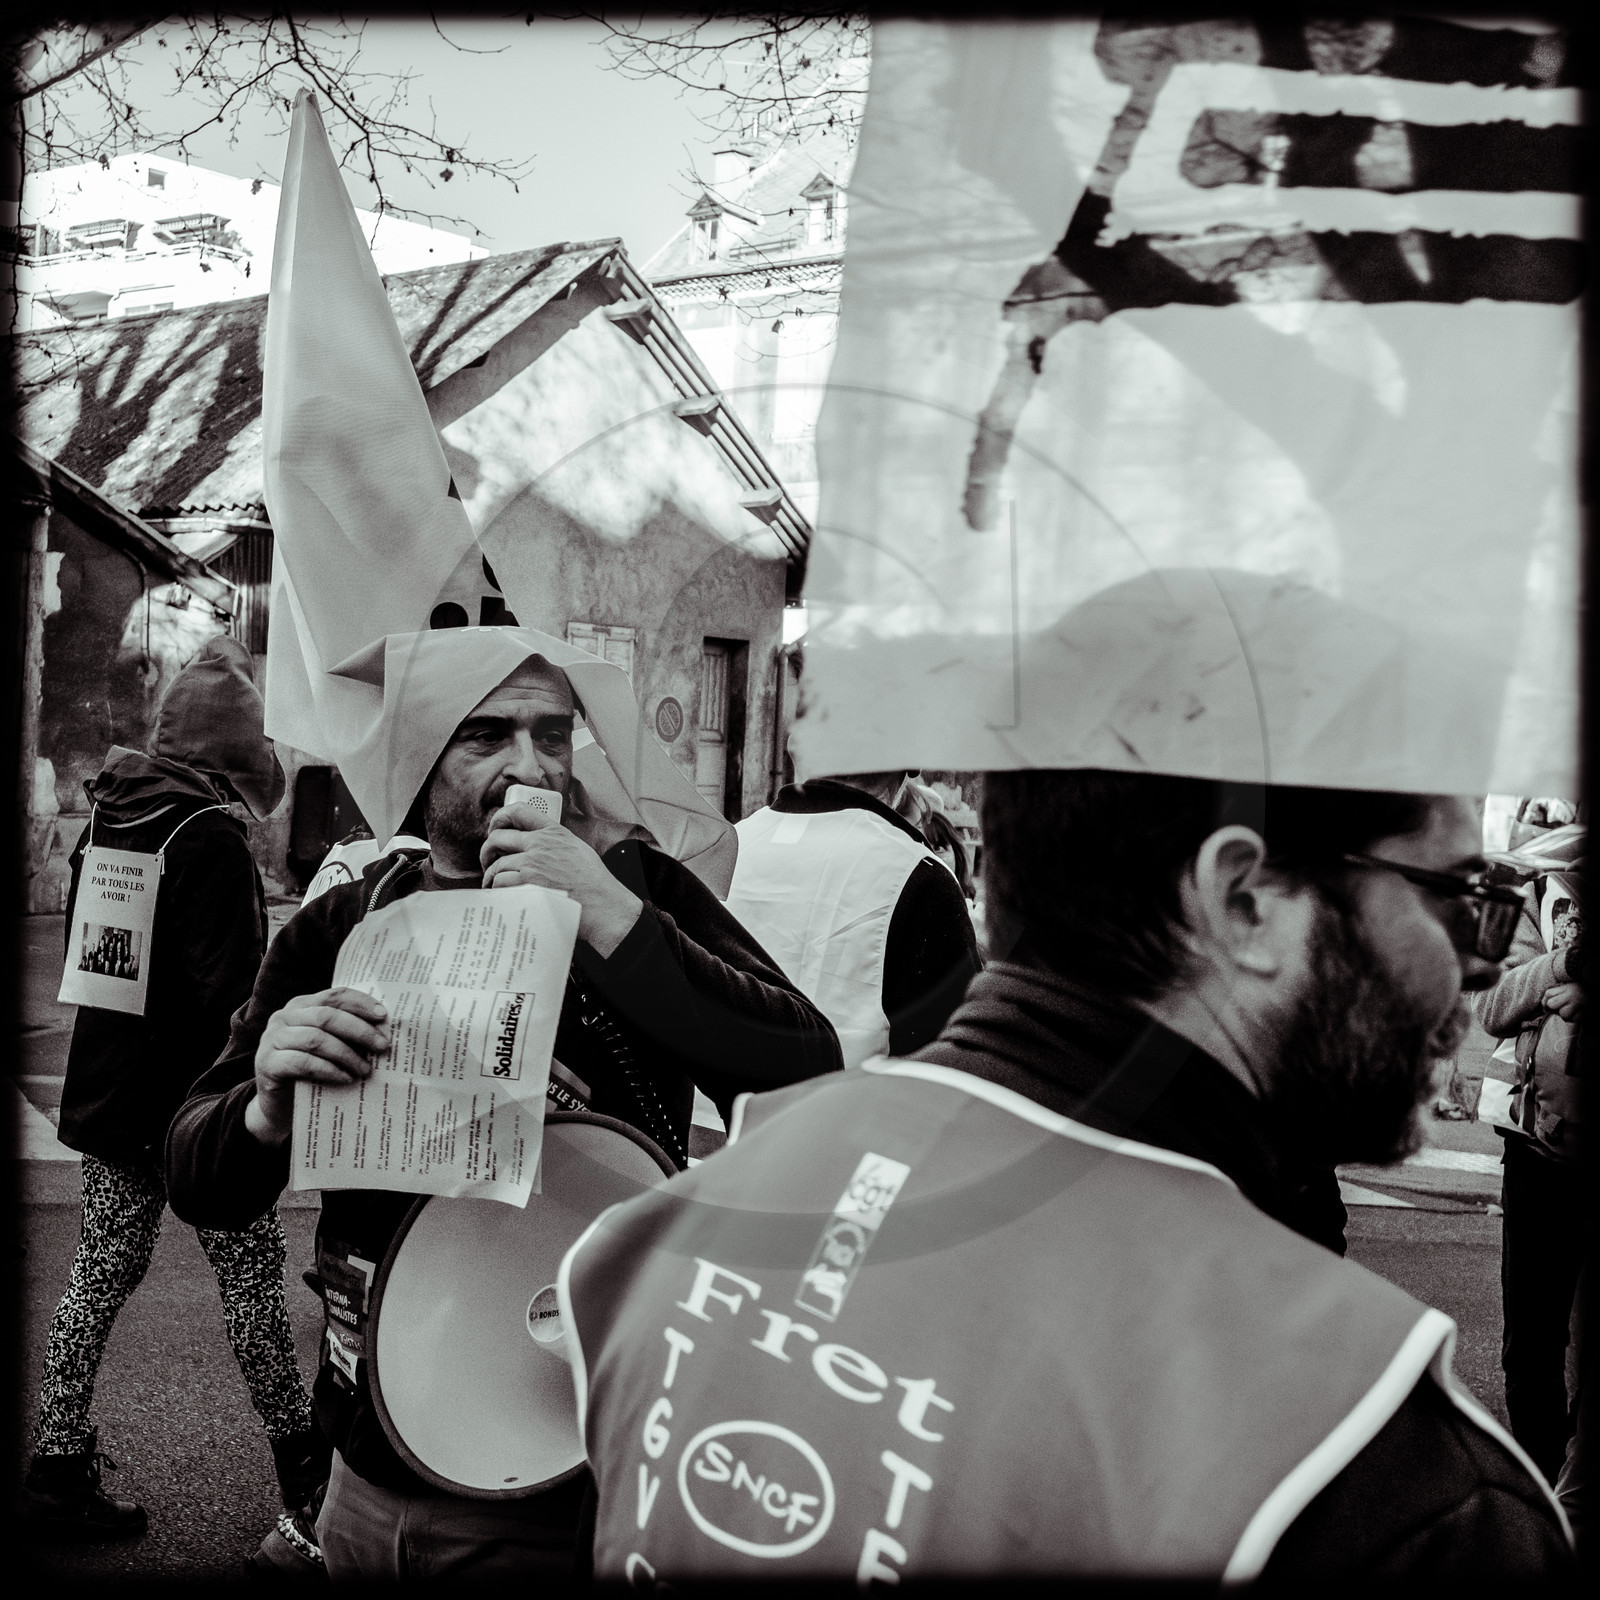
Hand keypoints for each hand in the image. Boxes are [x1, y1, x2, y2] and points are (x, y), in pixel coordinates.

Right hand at [244, 987, 390, 1146]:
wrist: (279, 1105)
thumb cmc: (311, 1071)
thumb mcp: (329, 1046)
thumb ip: (346, 1033)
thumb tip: (384, 1030)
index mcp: (301, 1005)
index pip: (334, 996)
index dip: (360, 1003)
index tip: (383, 1016)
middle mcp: (283, 1017)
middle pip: (327, 1016)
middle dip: (359, 1030)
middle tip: (382, 1046)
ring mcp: (272, 1039)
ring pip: (316, 1039)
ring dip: (347, 1055)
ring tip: (366, 1069)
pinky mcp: (266, 1064)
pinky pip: (302, 1063)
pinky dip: (329, 1070)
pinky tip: (346, 1078)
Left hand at [480, 812, 642, 957]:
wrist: (602, 904)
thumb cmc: (594, 882)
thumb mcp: (577, 849)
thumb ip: (554, 842)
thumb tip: (534, 845)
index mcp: (553, 832)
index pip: (519, 811)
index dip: (500, 817)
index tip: (495, 827)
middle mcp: (539, 844)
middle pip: (498, 838)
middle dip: (487, 850)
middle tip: (488, 860)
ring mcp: (531, 864)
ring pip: (497, 865)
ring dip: (492, 877)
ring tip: (494, 885)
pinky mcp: (526, 885)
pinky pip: (500, 884)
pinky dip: (498, 891)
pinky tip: (503, 896)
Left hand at [1543, 982, 1582, 1021]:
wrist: (1597, 990)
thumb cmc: (1581, 989)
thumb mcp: (1568, 986)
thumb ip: (1557, 992)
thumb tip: (1545, 1003)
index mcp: (1565, 988)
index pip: (1548, 994)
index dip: (1544, 1002)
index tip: (1546, 1006)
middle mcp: (1570, 995)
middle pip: (1552, 1004)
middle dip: (1553, 1008)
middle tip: (1558, 1009)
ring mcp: (1578, 1003)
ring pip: (1563, 1014)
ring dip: (1565, 1015)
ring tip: (1571, 1012)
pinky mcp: (1585, 1011)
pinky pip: (1574, 1019)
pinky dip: (1575, 1018)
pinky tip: (1578, 1014)